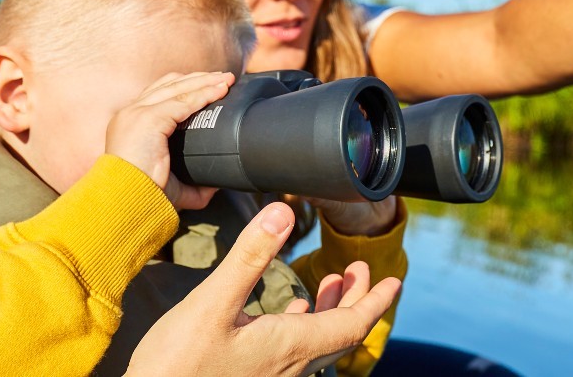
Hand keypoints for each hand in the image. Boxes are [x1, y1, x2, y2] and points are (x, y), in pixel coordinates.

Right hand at [103, 71, 233, 209]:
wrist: (125, 202)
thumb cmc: (142, 195)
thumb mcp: (169, 185)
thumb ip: (191, 185)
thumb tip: (214, 186)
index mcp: (130, 123)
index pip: (159, 93)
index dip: (185, 85)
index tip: (209, 85)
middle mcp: (131, 113)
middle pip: (169, 84)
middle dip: (198, 78)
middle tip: (223, 78)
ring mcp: (137, 113)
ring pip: (177, 87)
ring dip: (205, 81)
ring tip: (227, 79)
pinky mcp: (148, 119)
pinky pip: (183, 101)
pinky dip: (204, 94)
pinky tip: (219, 91)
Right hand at [126, 203, 402, 376]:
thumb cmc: (178, 364)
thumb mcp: (213, 303)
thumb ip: (249, 258)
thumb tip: (281, 213)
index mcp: (290, 346)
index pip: (353, 324)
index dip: (376, 300)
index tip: (395, 279)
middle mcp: (289, 366)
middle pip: (340, 333)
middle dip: (356, 299)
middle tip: (360, 269)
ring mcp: (271, 376)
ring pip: (317, 343)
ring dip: (329, 311)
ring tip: (332, 283)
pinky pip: (292, 351)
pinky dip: (300, 326)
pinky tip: (288, 313)